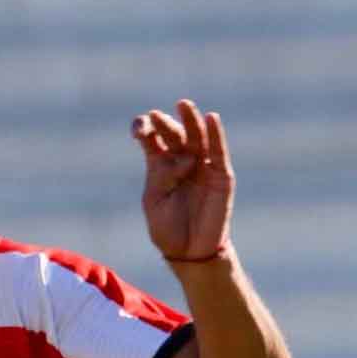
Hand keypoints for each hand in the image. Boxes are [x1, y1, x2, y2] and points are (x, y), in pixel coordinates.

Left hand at [134, 98, 233, 263]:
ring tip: (183, 105)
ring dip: (190, 120)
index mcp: (160, 166)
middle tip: (156, 117)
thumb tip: (183, 159)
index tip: (136, 129)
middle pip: (174, 135)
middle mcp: (182, 161)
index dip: (145, 130)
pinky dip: (216, 134)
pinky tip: (211, 118)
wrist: (189, 252)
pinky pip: (218, 152)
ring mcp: (202, 166)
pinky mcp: (220, 175)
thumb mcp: (154, 200)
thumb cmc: (168, 228)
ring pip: (197, 137)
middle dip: (165, 124)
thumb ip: (162, 176)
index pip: (152, 140)